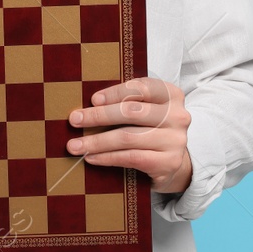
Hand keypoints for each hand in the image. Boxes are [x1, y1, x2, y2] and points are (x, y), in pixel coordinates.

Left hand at [66, 76, 192, 194]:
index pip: (141, 88)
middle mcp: (177, 116)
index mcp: (171, 95)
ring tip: (75, 145)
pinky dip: (107, 157)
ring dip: (96, 141)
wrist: (173, 162)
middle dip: (98, 116)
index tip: (92, 100)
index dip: (114, 93)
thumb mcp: (146, 109)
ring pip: (128, 137)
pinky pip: (131, 158)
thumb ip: (127, 101)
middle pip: (131, 112)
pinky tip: (92, 157)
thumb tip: (88, 103)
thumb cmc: (151, 129)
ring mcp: (175, 141)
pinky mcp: (168, 163)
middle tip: (74, 120)